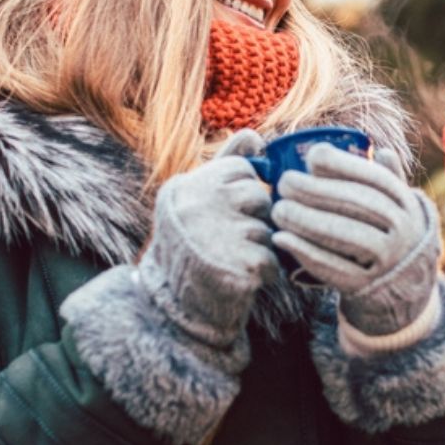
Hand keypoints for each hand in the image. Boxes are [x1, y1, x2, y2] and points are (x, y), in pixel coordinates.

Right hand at [140, 129, 280, 349]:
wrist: (172, 310)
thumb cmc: (191, 247)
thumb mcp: (198, 199)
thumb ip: (226, 163)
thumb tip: (254, 134)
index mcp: (186, 187)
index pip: (241, 168)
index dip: (243, 192)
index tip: (225, 212)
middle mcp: (197, 206)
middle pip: (258, 196)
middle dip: (254, 219)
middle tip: (229, 240)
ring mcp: (216, 236)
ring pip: (267, 228)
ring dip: (258, 247)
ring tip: (230, 259)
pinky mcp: (237, 267)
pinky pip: (272, 259)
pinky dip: (264, 272)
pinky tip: (240, 278)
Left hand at [270, 144, 438, 335]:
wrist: (404, 291)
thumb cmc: (390, 237)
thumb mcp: (399, 209)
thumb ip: (389, 180)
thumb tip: (379, 150)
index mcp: (407, 205)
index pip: (376, 179)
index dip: (343, 165)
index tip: (312, 157)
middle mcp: (404, 231)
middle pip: (357, 204)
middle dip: (316, 191)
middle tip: (284, 183)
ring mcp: (388, 261)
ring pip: (345, 235)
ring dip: (306, 220)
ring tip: (278, 210)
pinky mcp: (366, 287)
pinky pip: (333, 268)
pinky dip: (304, 252)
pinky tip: (281, 239)